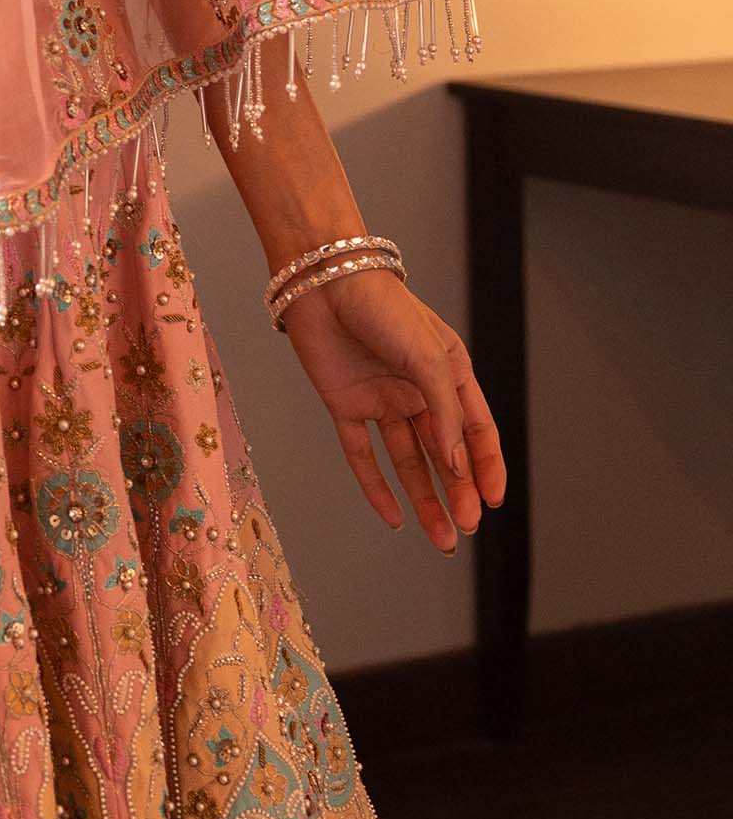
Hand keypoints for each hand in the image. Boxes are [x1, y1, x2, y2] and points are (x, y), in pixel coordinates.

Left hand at [280, 269, 506, 552]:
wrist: (323, 280)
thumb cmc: (384, 307)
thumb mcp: (428, 358)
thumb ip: (444, 414)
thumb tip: (457, 467)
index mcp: (448, 373)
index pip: (476, 429)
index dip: (487, 465)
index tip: (494, 501)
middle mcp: (418, 391)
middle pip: (443, 452)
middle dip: (458, 492)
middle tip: (466, 527)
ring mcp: (382, 400)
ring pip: (408, 461)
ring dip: (424, 499)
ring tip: (442, 538)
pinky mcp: (346, 405)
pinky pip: (363, 455)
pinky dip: (376, 487)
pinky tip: (393, 518)